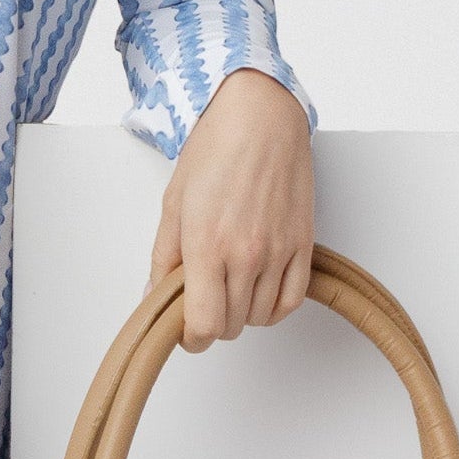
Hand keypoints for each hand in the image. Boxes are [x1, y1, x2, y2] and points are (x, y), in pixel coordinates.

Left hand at [142, 68, 313, 352]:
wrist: (260, 121)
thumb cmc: (214, 151)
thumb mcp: (173, 202)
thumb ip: (163, 255)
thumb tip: (154, 295)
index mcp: (206, 244)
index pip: (204, 325)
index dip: (191, 338)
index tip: (186, 331)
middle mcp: (246, 254)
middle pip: (230, 325)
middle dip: (212, 320)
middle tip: (202, 295)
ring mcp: (278, 252)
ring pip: (259, 318)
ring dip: (241, 312)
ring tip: (228, 283)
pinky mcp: (303, 246)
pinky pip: (291, 301)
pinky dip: (273, 307)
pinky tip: (258, 290)